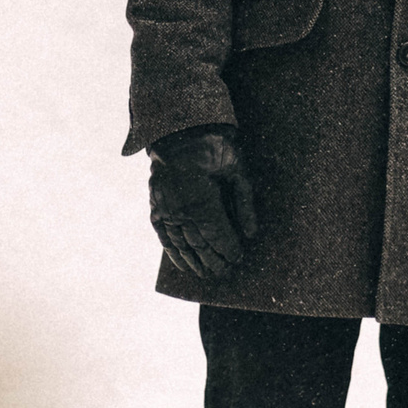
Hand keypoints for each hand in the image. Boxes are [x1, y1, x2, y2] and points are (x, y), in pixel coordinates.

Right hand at [148, 124, 258, 279]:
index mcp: (203, 200)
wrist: (179, 133)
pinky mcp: (156, 208)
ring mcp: (166, 211)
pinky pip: (164, 238)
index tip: (238, 259)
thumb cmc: (214, 149)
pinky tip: (184, 265)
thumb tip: (251, 234)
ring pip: (183, 246)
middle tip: (226, 272)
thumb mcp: (237, 170)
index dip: (229, 251)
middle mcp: (182, 210)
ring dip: (196, 263)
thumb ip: (244, 202)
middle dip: (215, 261)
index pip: (218, 237)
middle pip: (200, 246)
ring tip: (208, 274)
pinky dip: (174, 254)